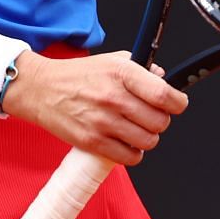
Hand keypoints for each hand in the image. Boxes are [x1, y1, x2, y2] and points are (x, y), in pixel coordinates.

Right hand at [1, 50, 187, 165]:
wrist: (41, 89)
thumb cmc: (77, 76)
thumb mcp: (111, 61)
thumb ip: (141, 69)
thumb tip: (164, 79)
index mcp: (122, 73)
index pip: (164, 94)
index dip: (178, 103)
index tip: (176, 104)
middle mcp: (114, 97)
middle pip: (160, 122)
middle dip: (160, 121)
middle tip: (149, 116)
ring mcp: (103, 121)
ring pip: (148, 141)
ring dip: (147, 138)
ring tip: (135, 129)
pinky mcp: (92, 141)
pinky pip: (129, 157)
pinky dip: (133, 153)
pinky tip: (125, 142)